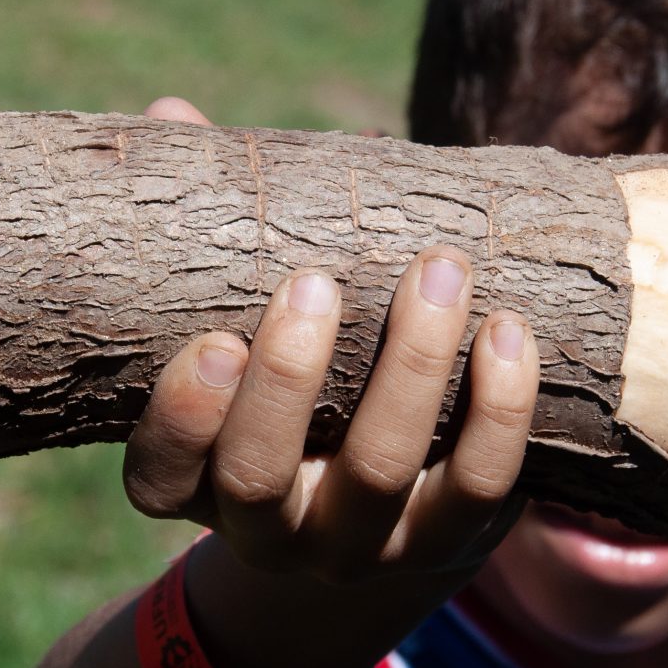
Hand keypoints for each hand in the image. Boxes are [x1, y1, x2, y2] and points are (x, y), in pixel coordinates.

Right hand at [123, 100, 541, 583]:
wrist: (386, 517)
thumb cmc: (297, 383)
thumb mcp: (248, 326)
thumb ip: (215, 237)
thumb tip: (172, 119)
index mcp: (200, 486)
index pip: (158, 477)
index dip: (180, 419)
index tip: (213, 340)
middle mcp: (270, 535)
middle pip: (261, 478)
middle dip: (287, 380)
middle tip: (314, 283)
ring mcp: (360, 548)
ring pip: (379, 472)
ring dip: (411, 366)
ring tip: (436, 268)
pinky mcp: (450, 541)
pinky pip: (479, 484)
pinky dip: (498, 408)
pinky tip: (509, 329)